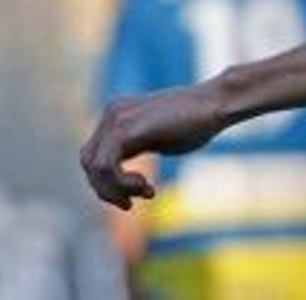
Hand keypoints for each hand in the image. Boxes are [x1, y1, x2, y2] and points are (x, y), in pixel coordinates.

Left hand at [80, 84, 225, 209]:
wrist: (217, 103)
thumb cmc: (197, 122)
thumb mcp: (158, 139)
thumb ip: (135, 149)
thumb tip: (120, 177)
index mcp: (118, 115)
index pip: (92, 156)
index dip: (108, 182)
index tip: (138, 192)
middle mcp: (112, 114)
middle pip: (87, 163)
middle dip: (108, 189)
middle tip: (133, 201)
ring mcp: (116, 118)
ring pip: (94, 168)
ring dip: (116, 190)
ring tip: (146, 191)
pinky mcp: (126, 128)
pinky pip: (105, 167)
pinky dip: (121, 184)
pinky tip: (145, 185)